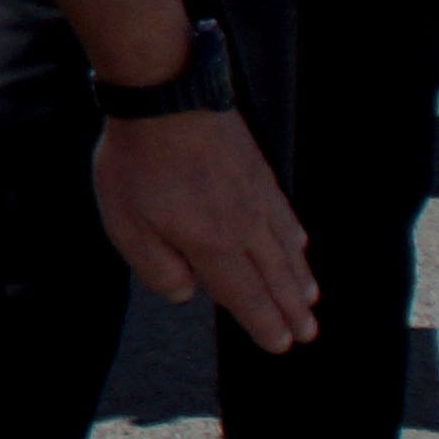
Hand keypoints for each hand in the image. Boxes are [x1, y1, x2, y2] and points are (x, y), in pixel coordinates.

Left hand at [91, 108, 314, 350]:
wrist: (166, 93)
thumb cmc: (139, 163)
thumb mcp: (128, 228)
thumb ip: (158, 270)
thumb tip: (189, 292)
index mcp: (214, 246)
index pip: (247, 297)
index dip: (264, 324)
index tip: (281, 345)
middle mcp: (245, 226)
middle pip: (275, 277)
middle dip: (291, 310)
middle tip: (309, 333)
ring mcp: (257, 195)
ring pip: (286, 247)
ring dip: (299, 278)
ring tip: (310, 299)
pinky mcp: (257, 168)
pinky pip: (284, 214)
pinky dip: (295, 236)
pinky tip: (300, 242)